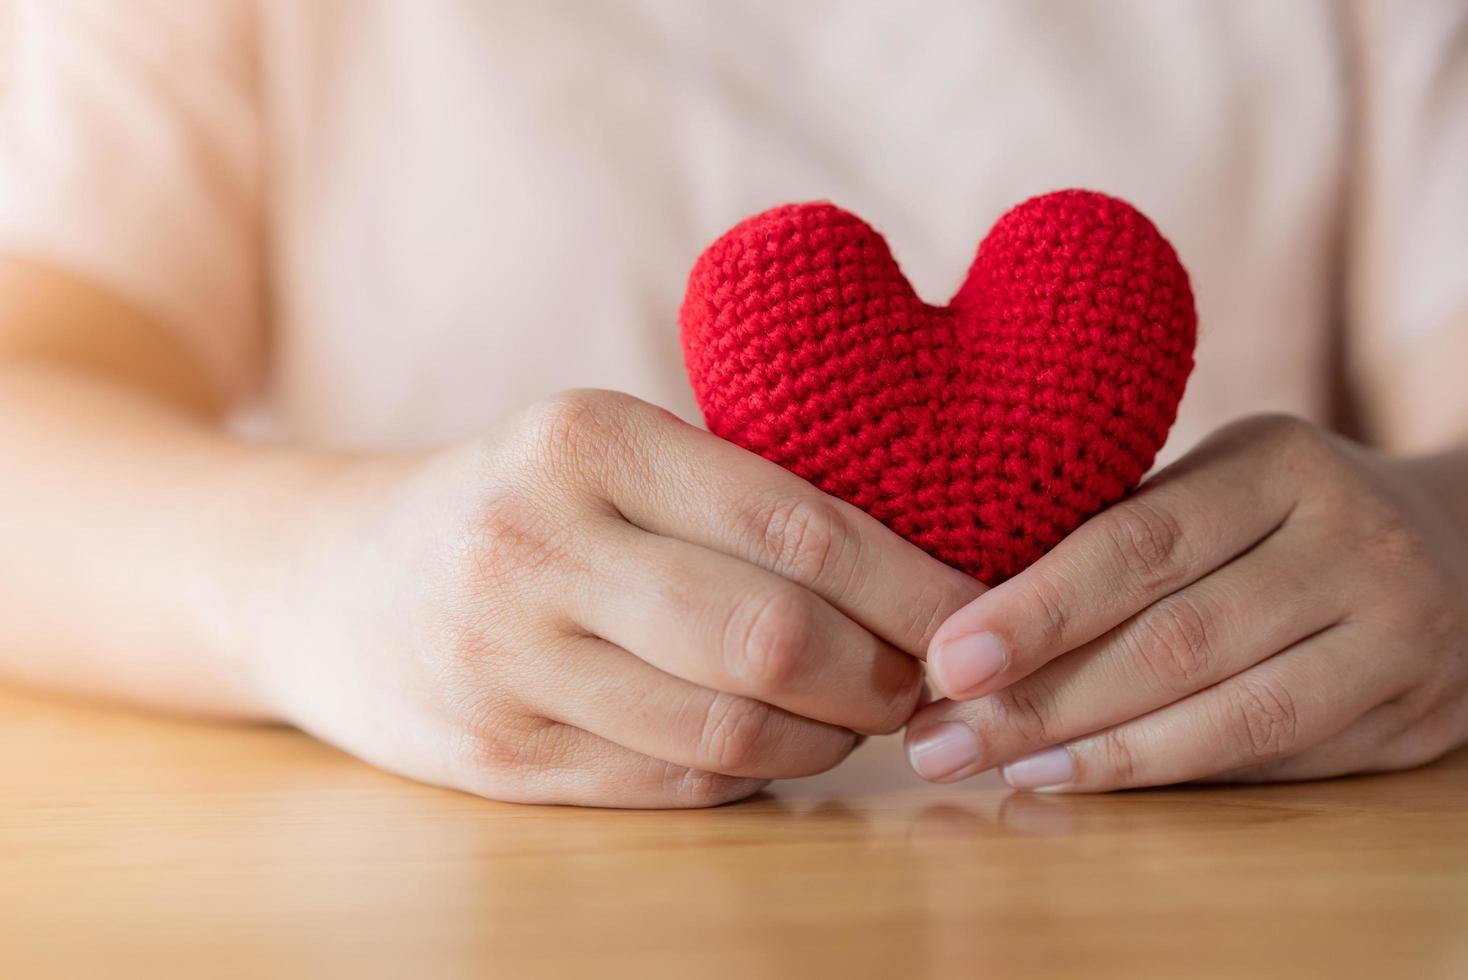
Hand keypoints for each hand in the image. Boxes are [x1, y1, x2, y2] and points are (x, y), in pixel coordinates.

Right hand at [253, 389, 978, 806]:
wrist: (325, 579)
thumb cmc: (505, 502)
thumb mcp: (594, 449)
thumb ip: (724, 489)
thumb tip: (911, 566)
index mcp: (585, 441)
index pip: (797, 522)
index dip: (910, 584)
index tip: (977, 612)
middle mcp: (537, 546)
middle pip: (773, 636)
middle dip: (884, 674)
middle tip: (929, 680)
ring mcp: (506, 663)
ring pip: (730, 729)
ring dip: (828, 736)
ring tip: (862, 714)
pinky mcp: (494, 760)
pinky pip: (670, 783)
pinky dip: (754, 774)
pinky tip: (780, 746)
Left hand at [904, 415, 1467, 790]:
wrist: (1458, 545)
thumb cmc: (1277, 517)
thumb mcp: (1212, 486)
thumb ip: (1116, 540)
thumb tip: (966, 632)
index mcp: (1278, 462)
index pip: (1140, 542)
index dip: (1037, 609)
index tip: (946, 659)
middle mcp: (1351, 540)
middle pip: (1176, 639)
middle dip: (1041, 700)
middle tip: (938, 740)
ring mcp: (1398, 631)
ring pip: (1231, 714)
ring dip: (1096, 754)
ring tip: (993, 769)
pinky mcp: (1414, 715)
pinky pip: (1273, 760)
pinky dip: (1167, 776)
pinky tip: (1078, 779)